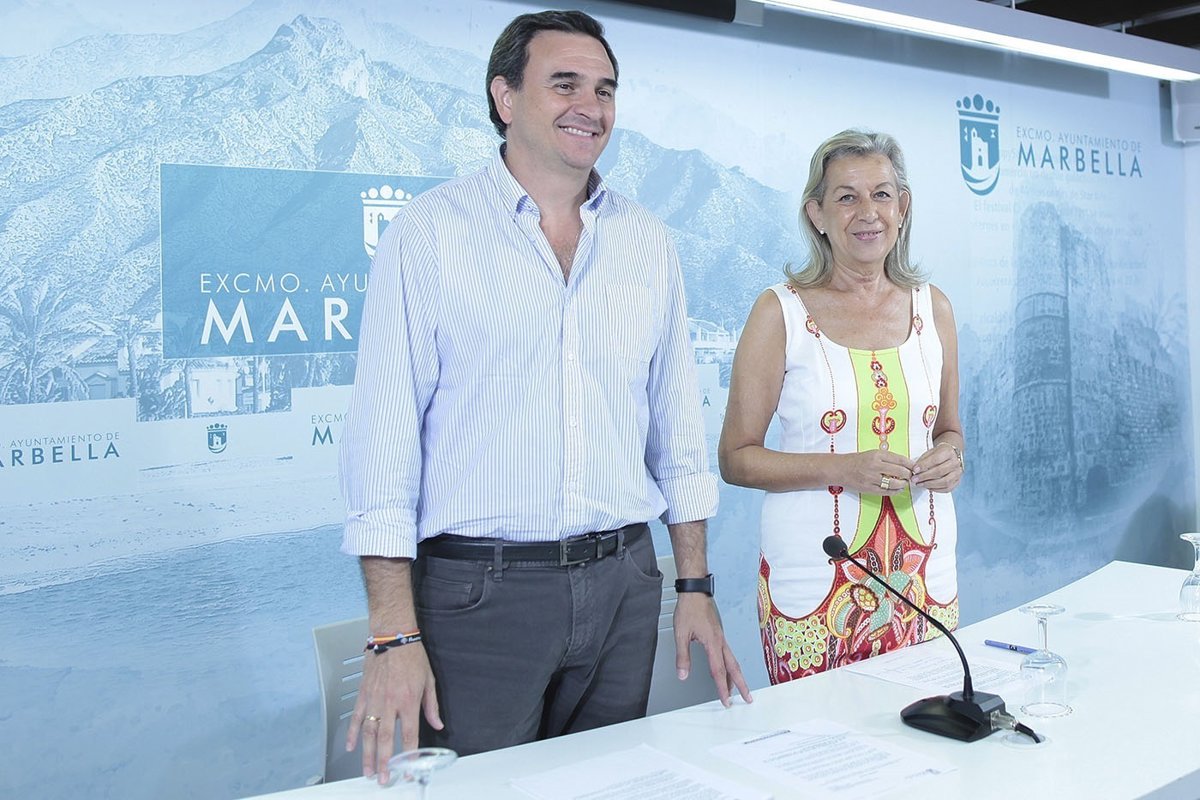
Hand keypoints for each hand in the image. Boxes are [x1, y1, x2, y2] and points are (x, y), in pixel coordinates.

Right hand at [346, 643, 442, 784]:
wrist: (393, 635)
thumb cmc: (412, 655)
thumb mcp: (429, 680)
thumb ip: (432, 706)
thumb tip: (437, 724)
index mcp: (409, 700)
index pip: (410, 734)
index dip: (409, 754)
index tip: (409, 769)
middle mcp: (390, 702)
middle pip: (386, 739)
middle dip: (385, 762)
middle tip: (383, 778)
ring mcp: (374, 699)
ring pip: (369, 732)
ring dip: (368, 754)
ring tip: (368, 770)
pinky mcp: (363, 693)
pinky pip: (356, 717)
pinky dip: (352, 733)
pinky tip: (350, 746)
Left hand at [673, 593, 752, 707]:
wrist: (695, 592)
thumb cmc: (689, 609)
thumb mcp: (681, 634)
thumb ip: (682, 656)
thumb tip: (683, 674)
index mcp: (713, 642)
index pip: (719, 671)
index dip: (722, 688)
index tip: (726, 701)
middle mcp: (720, 641)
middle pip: (733, 668)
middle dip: (741, 685)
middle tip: (748, 698)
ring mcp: (721, 637)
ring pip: (732, 661)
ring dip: (736, 676)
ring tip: (738, 689)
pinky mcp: (719, 634)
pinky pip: (728, 654)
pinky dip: (730, 665)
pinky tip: (727, 669)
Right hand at [840, 450, 915, 495]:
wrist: (840, 469)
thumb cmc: (857, 460)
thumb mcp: (872, 453)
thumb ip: (887, 458)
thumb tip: (905, 465)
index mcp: (877, 454)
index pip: (900, 459)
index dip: (910, 464)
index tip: (914, 467)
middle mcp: (875, 465)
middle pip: (900, 471)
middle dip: (908, 475)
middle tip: (910, 476)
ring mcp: (872, 478)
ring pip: (895, 483)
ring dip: (903, 484)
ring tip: (904, 483)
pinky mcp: (869, 488)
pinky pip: (887, 492)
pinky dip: (895, 491)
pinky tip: (898, 489)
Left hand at [911, 442, 962, 491]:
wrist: (950, 456)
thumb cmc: (939, 454)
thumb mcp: (930, 452)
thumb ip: (923, 460)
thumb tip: (915, 470)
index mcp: (948, 452)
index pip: (936, 459)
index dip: (924, 465)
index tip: (915, 469)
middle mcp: (955, 462)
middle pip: (940, 471)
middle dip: (925, 476)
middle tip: (915, 479)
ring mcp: (958, 473)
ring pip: (944, 482)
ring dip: (930, 484)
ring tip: (920, 484)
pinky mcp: (957, 481)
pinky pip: (947, 488)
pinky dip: (936, 489)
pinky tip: (928, 487)